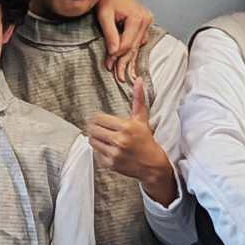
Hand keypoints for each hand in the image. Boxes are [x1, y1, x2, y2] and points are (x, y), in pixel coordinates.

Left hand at [88, 77, 176, 204]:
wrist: (151, 164)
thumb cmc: (145, 139)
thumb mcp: (141, 118)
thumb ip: (138, 99)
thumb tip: (139, 80)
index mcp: (126, 127)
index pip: (99, 118)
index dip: (100, 119)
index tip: (105, 121)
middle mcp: (119, 141)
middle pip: (93, 130)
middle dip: (96, 128)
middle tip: (102, 129)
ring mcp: (114, 153)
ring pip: (93, 141)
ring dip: (96, 138)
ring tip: (105, 138)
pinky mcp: (111, 164)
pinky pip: (96, 153)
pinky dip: (100, 150)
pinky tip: (109, 148)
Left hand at [96, 0, 151, 81]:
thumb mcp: (104, 15)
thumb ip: (110, 34)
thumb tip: (114, 52)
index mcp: (137, 17)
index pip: (127, 43)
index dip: (117, 55)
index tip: (108, 65)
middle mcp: (145, 20)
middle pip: (134, 46)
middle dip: (124, 61)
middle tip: (119, 76)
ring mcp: (147, 21)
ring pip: (137, 45)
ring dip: (129, 58)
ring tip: (124, 72)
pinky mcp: (144, 22)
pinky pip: (139, 40)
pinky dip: (133, 49)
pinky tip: (130, 60)